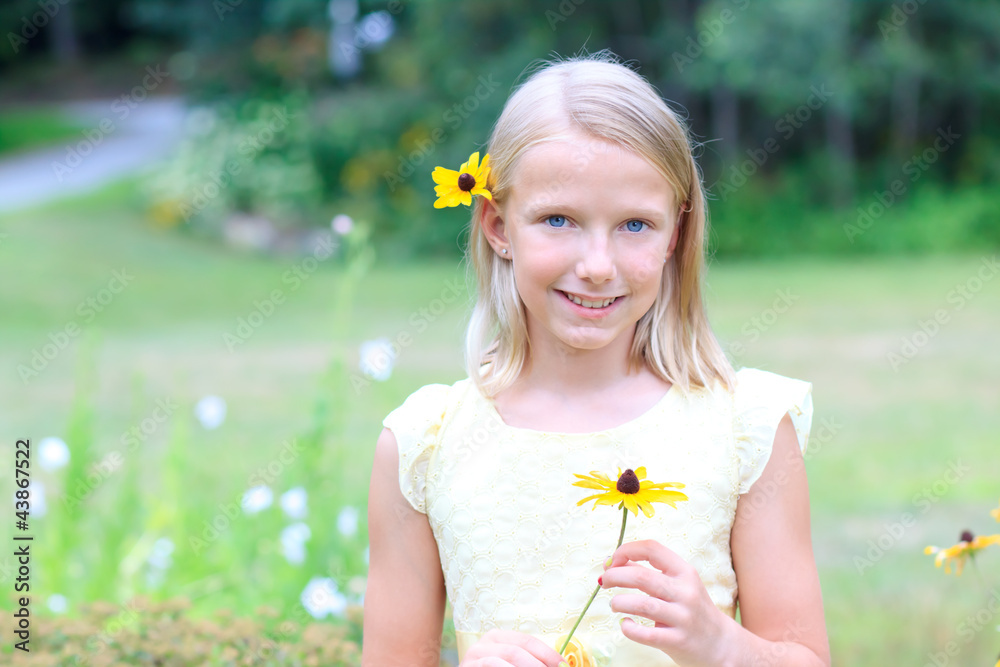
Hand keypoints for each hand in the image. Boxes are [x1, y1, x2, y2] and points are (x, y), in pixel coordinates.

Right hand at [460, 629, 567, 666]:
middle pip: (517, 651)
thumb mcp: (513, 664)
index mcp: (497, 638)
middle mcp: (483, 643)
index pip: (528, 641)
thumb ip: (530, 661)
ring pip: (508, 658)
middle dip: (539, 664)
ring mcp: (473, 657)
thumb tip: (560, 665)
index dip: (548, 654)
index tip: (563, 665)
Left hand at [600, 539, 737, 666]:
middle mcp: (685, 592)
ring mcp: (683, 617)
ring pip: (641, 605)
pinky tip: (625, 624)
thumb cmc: (691, 609)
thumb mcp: (678, 585)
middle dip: (615, 576)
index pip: (652, 549)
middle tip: (604, 581)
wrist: (721, 644)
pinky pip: (645, 634)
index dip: (626, 550)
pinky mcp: (677, 641)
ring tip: (615, 604)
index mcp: (684, 572)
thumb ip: (648, 572)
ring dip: (619, 602)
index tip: (612, 561)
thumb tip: (613, 563)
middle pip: (641, 577)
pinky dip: (629, 628)